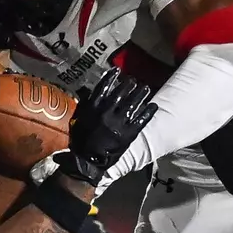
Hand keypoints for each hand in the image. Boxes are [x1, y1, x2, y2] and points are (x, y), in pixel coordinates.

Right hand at [59, 68, 156, 184]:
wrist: (86, 162)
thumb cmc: (80, 141)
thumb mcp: (78, 120)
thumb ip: (84, 106)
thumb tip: (88, 92)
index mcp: (93, 108)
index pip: (103, 88)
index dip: (111, 77)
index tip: (118, 71)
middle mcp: (107, 113)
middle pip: (121, 93)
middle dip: (129, 84)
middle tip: (134, 80)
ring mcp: (118, 123)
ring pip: (133, 104)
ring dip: (140, 94)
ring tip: (145, 88)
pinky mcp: (128, 134)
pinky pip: (141, 121)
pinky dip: (148, 112)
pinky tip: (154, 105)